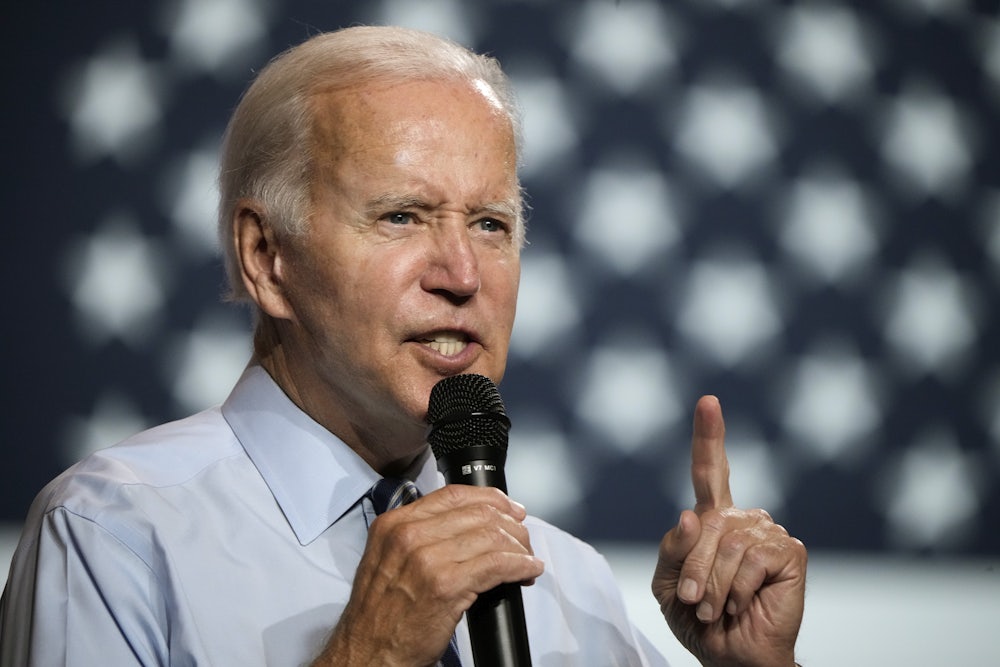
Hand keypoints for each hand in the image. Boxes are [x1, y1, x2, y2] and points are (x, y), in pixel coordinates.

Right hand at [315, 485, 543, 666]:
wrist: (367, 653)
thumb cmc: (379, 615)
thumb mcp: (387, 559)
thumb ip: (418, 536)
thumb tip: (466, 526)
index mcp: (394, 524)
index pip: (453, 495)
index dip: (490, 498)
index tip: (508, 508)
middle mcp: (408, 535)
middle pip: (477, 512)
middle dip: (510, 524)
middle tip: (523, 538)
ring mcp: (427, 559)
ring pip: (491, 535)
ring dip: (519, 546)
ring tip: (526, 558)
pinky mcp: (446, 586)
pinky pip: (497, 564)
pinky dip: (520, 565)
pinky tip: (528, 571)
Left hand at [652, 396, 806, 666]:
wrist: (731, 656)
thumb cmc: (700, 619)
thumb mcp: (668, 585)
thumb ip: (672, 549)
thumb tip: (692, 516)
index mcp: (713, 519)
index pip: (709, 470)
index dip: (709, 435)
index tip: (708, 401)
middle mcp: (742, 519)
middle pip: (704, 524)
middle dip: (692, 568)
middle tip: (696, 601)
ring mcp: (768, 532)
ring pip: (726, 544)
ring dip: (713, 585)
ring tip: (719, 607)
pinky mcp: (790, 552)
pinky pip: (751, 559)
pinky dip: (738, 589)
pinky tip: (744, 604)